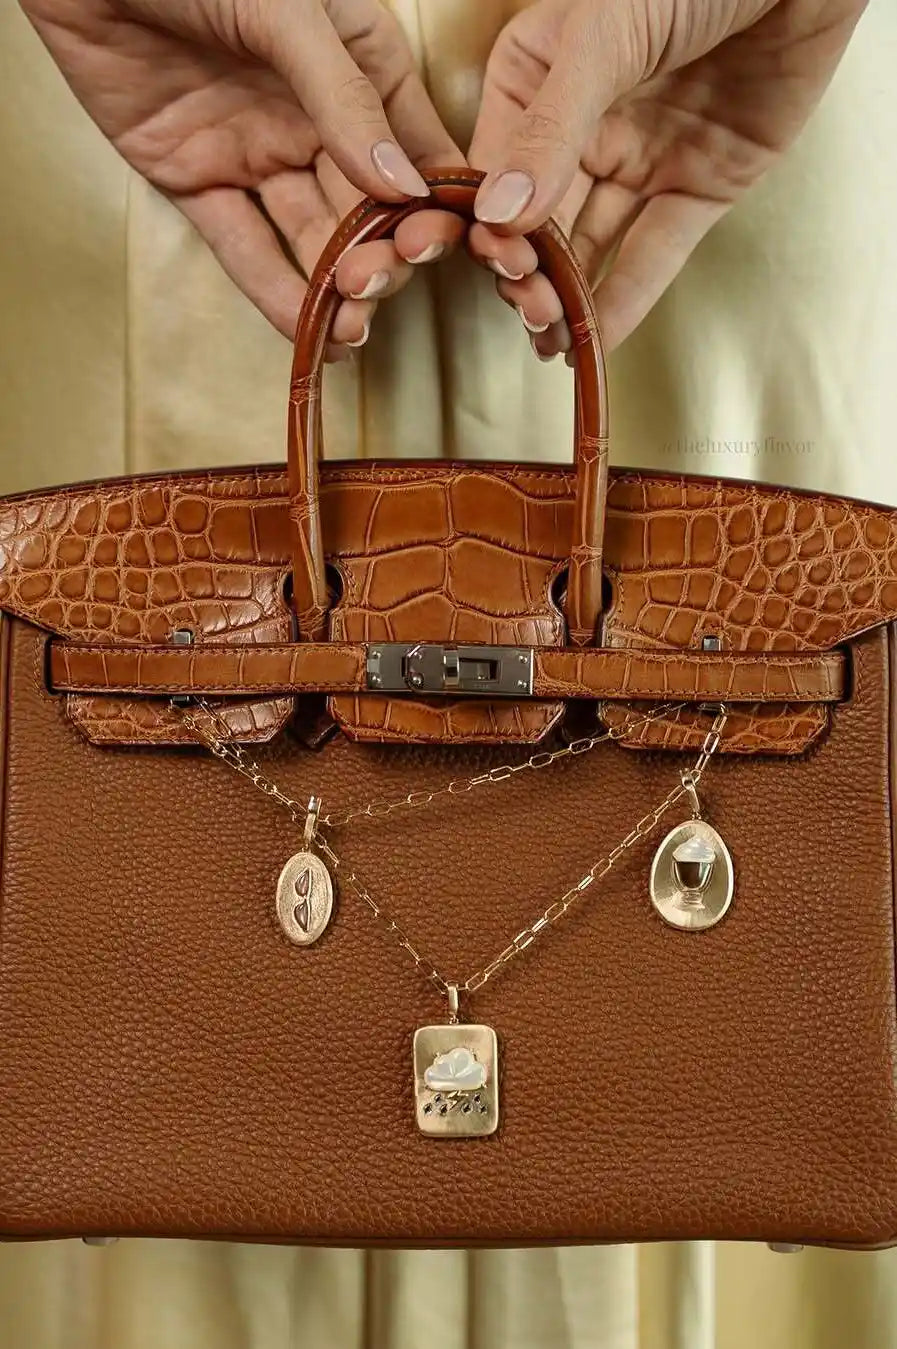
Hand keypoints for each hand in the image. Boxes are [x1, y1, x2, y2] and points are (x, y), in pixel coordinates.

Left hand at [21, 0, 465, 354]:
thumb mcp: (290, 11)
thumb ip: (344, 98)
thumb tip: (402, 185)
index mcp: (360, 69)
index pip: (418, 153)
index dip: (433, 207)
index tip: (436, 247)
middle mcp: (317, 121)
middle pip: (368, 209)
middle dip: (382, 255)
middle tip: (377, 283)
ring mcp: (259, 155)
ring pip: (311, 237)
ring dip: (337, 286)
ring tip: (353, 326)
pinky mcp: (200, 183)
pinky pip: (245, 247)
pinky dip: (274, 292)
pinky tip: (308, 330)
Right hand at [467, 0, 866, 357]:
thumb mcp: (603, 38)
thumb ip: (549, 130)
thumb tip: (500, 215)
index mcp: (538, 77)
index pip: (495, 169)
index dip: (490, 223)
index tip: (494, 260)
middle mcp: (582, 126)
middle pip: (539, 219)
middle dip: (527, 270)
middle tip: (527, 306)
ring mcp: (640, 159)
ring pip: (590, 245)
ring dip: (566, 296)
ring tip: (550, 336)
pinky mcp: (697, 189)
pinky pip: (653, 255)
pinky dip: (625, 300)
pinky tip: (594, 340)